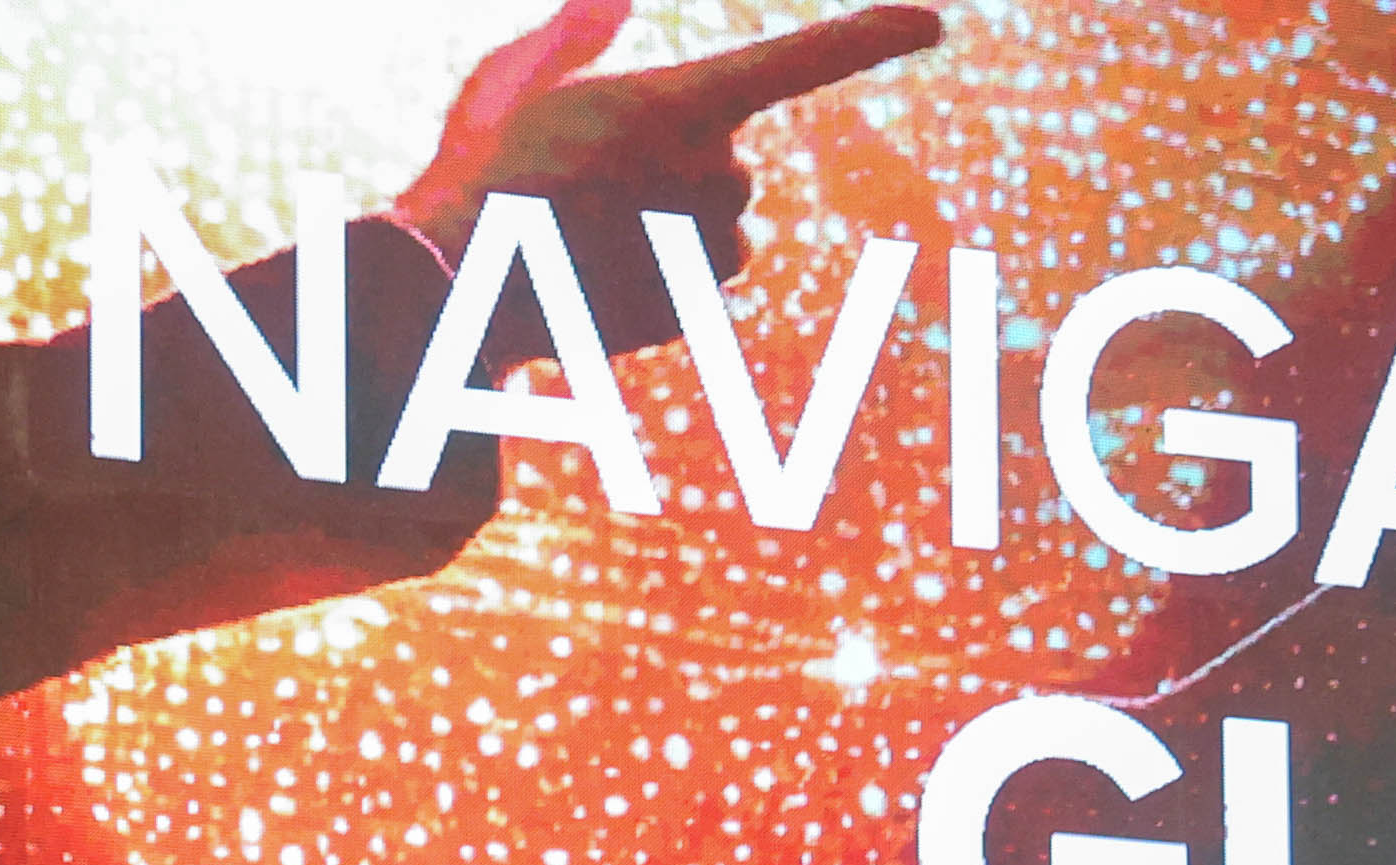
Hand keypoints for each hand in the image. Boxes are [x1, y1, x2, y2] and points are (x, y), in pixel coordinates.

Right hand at [394, 0, 946, 289]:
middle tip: (586, 185)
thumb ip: (577, 34)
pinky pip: (702, 279)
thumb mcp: (520, 78)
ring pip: (717, 225)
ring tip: (586, 234)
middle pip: (726, 164)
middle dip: (671, 173)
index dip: (869, 39)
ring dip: (665, 228)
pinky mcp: (708, 305)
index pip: (796, 62)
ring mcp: (717, 243)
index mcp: (678, 104)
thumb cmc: (484, 168)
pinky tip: (602, 276)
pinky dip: (662, 277)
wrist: (458, 281)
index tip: (936, 23)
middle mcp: (715, 171)